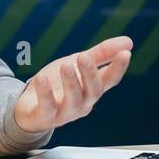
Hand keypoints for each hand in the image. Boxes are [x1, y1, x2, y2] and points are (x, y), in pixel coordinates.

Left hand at [13, 36, 132, 133]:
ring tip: (66, 65)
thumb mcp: (78, 63)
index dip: (118, 68)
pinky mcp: (46, 116)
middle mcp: (83, 102)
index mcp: (92, 89)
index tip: (125, 53)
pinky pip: (47, 106)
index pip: (110, 80)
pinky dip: (45, 93)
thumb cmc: (58, 84)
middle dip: (89, 73)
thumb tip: (128, 42)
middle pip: (93, 90)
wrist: (30, 106)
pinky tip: (41, 78)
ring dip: (71, 82)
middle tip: (83, 56)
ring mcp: (65, 112)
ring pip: (73, 100)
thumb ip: (101, 54)